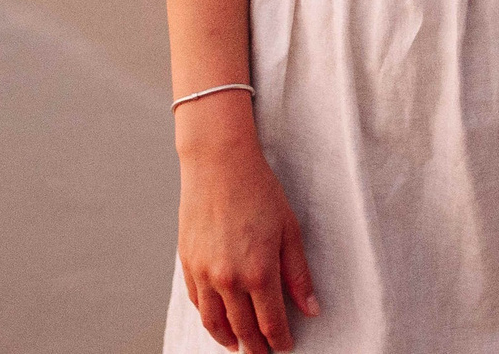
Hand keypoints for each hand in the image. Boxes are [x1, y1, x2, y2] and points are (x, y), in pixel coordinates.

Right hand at [176, 99, 318, 349]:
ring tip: (238, 345)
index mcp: (259, 272)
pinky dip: (208, 318)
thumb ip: (298, 275)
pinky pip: (197, 302)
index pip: (271, 323)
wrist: (218, 164)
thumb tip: (310, 309)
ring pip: (215, 322)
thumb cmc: (258, 191)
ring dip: (228, 339)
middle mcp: (228, 279)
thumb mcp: (289, 231)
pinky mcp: (187, 263)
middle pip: (243, 329)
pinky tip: (217, 320)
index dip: (279, 340)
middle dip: (255, 347)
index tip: (285, 347)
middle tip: (263, 353)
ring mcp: (204, 273)